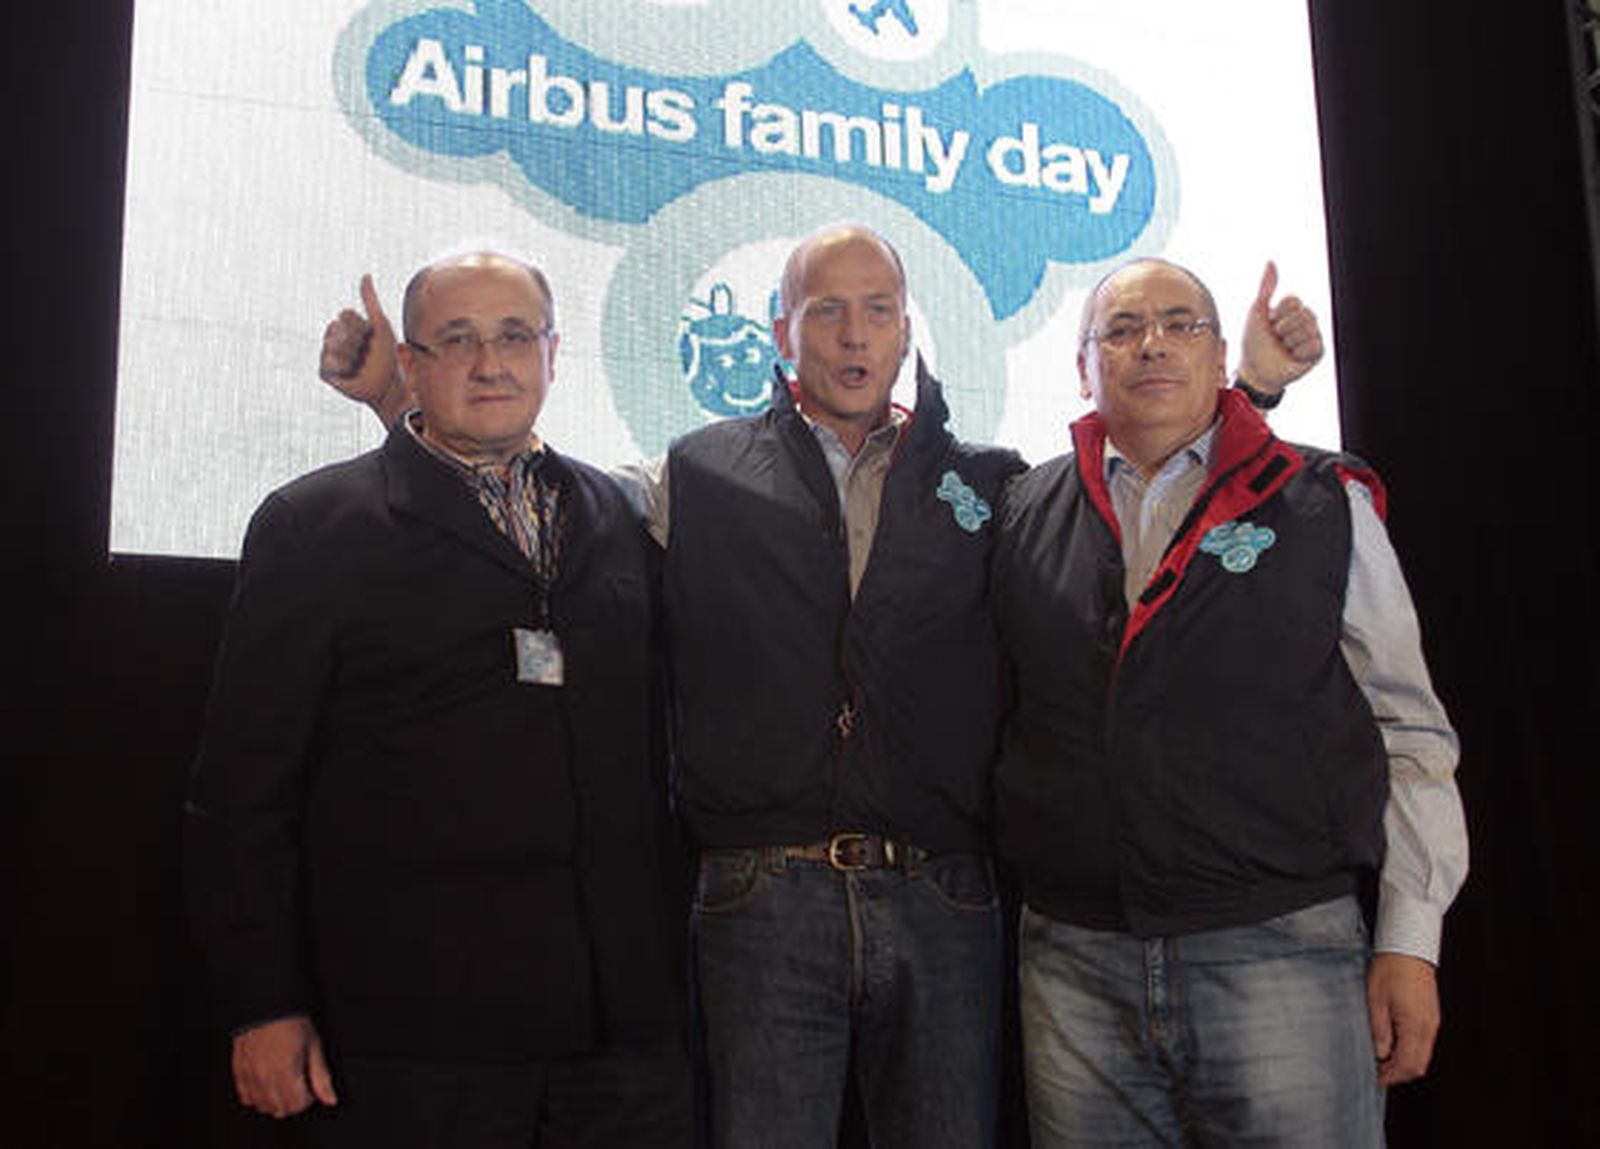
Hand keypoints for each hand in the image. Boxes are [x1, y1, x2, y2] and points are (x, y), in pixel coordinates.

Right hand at [231, 1015, 338, 1117]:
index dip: (308, 1098)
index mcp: (285, 1071)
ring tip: (284, 1083)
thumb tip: (330, 1099)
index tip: (310, 1086)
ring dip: (275, 1101)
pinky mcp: (238, 1071)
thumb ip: (321, 1076)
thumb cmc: (291, 1020)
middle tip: (299, 1084)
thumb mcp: (313, 1045)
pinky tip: (267, 1082)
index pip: (296, 1105)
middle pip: (279, 1109)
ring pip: (262, 1106)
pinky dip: (257, 1096)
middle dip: (293, 1102)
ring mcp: (249, 1075)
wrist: (266, 1003)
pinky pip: (246, 1097)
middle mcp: (265, 1076)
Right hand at [319, 273, 408, 427]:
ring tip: (360, 364)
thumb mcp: (381, 324)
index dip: (363, 326)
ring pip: (331, 344)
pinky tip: (351, 372)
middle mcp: (336, 339)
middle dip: (356, 340)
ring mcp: (329, 355)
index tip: (372, 337)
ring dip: (351, 355)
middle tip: (366, 352)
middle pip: (338, 327)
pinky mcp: (325, 372)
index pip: (346, 314)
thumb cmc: (388, 355)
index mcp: (347, 326)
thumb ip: (370, 300)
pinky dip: (343, 367)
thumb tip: (366, 275)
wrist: (389, 385)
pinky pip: (326, 362)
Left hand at [1236, 261, 1323, 396]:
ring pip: (1307, 329)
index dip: (1278, 313)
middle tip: (1276, 338)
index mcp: (1292, 310)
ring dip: (1289, 341)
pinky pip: (1313, 345)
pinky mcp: (1317, 353)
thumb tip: (1271, 262)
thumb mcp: (1257, 311)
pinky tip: (1292, 356)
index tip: (1270, 323)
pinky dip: (1298, 352)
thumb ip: (1266, 287)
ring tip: (1283, 347)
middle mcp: (1305, 321)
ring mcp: (1312, 336)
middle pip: (1301, 313)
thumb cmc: (1253, 342)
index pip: (1293, 300)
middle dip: (1283, 327)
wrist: (1255, 370)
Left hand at [1367, 952, 1440, 1085]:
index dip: (1393, 1076)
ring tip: (1384, 1058)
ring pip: (1423, 1054)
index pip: (1408, 1064)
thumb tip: (1381, 1053)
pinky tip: (1395, 1044)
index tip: (1378, 1078)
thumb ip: (1380, 1030)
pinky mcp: (1432, 1015)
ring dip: (1405, 1062)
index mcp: (1414, 1025)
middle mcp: (1428, 1027)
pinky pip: (1424, 1042)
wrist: (1409, 948)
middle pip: (1419, 1064)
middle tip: (1379, 1071)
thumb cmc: (1390, 970)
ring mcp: (1432, 1022)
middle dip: (1400, 1073)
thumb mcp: (1376, 1000)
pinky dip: (1411, 1050)